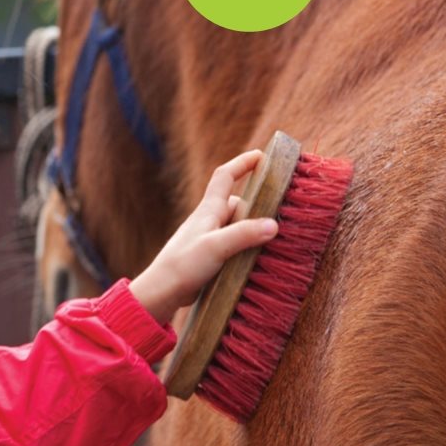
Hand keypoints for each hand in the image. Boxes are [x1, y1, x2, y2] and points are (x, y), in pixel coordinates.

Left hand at [129, 150, 277, 325]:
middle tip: (282, 213)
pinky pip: (235, 243)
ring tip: (275, 240)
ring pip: (238, 225)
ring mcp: (209, 237)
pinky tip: (258, 258)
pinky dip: (247, 246)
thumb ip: (243, 234)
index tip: (262, 156)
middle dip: (258, 205)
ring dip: (254, 230)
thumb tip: (273, 224)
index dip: (243, 163)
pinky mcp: (210, 255)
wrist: (163, 289)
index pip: (225, 176)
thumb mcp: (216, 247)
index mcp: (209, 210)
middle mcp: (209, 219)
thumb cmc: (184, 264)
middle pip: (238, 203)